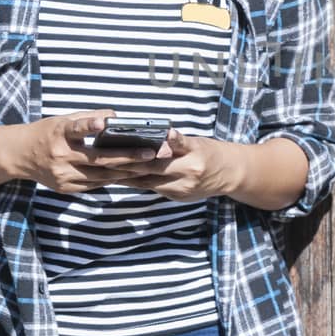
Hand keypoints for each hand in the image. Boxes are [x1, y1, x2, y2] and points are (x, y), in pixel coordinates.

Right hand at [5, 110, 163, 193]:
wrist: (19, 156)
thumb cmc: (46, 133)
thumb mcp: (63, 119)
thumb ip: (89, 117)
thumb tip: (116, 117)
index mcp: (60, 134)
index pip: (76, 128)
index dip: (89, 125)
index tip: (103, 123)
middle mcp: (61, 157)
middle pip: (99, 160)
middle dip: (128, 157)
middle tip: (151, 153)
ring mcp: (63, 176)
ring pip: (101, 177)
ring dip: (126, 172)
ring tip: (148, 166)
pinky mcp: (65, 189)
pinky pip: (94, 185)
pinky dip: (112, 179)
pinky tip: (130, 175)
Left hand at [102, 128, 237, 202]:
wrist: (231, 174)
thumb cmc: (209, 152)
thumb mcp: (196, 142)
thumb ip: (176, 142)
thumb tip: (156, 137)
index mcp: (191, 159)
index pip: (159, 156)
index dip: (137, 154)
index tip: (118, 149)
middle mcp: (186, 177)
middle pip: (150, 171)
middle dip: (126, 167)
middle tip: (104, 160)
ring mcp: (180, 191)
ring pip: (147, 183)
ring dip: (127, 177)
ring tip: (106, 170)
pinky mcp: (177, 198)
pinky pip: (153, 188)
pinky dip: (137, 182)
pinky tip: (121, 177)